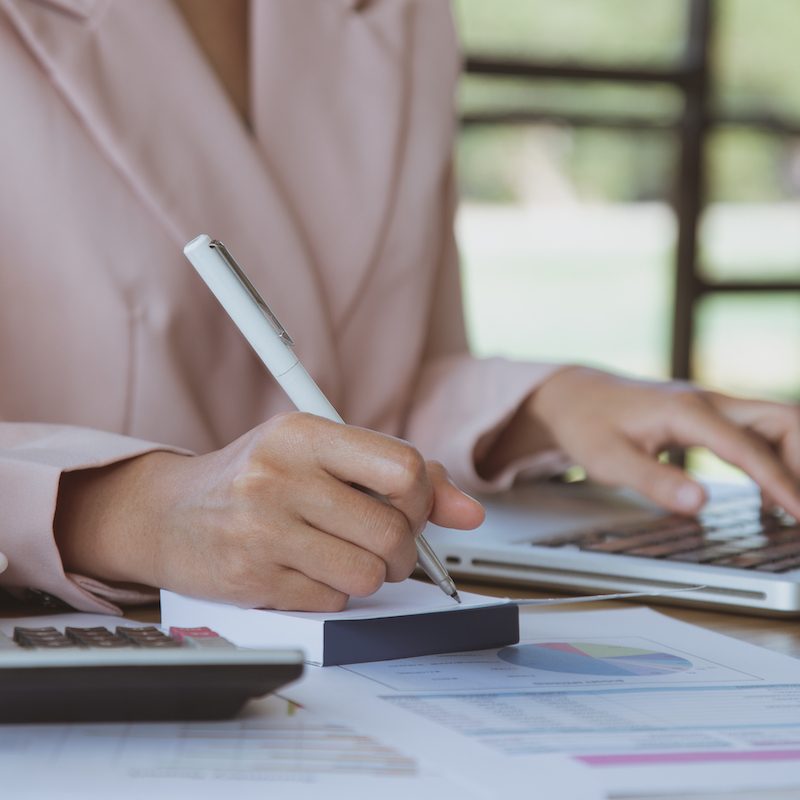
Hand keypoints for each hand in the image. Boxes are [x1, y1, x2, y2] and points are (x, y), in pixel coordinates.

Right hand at [55, 413, 483, 610]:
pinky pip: (332, 599)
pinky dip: (332, 591)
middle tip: (383, 545)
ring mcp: (262, 528)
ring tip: (340, 556)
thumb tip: (469, 510)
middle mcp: (280, 475)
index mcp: (303, 433)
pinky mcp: (251, 577)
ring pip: (368, 573)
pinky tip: (303, 569)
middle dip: (403, 550)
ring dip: (369, 574)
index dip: (423, 499)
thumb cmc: (254, 478)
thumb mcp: (320, 456)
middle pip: (393, 530)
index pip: (403, 468)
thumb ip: (397, 477)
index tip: (411, 509)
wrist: (168, 513)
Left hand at [520, 367, 799, 515]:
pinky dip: (774, 461)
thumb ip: (653, 481)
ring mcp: (712, 406)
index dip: (781, 485)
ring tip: (793, 508)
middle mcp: (708, 402)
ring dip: (793, 460)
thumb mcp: (607, 460)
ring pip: (775, 424)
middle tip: (799, 509)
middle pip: (783, 420)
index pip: (748, 449)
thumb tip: (699, 503)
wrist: (574, 395)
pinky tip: (768, 498)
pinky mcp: (709, 416)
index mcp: (685, 411)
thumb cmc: (586, 424)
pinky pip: (758, 434)